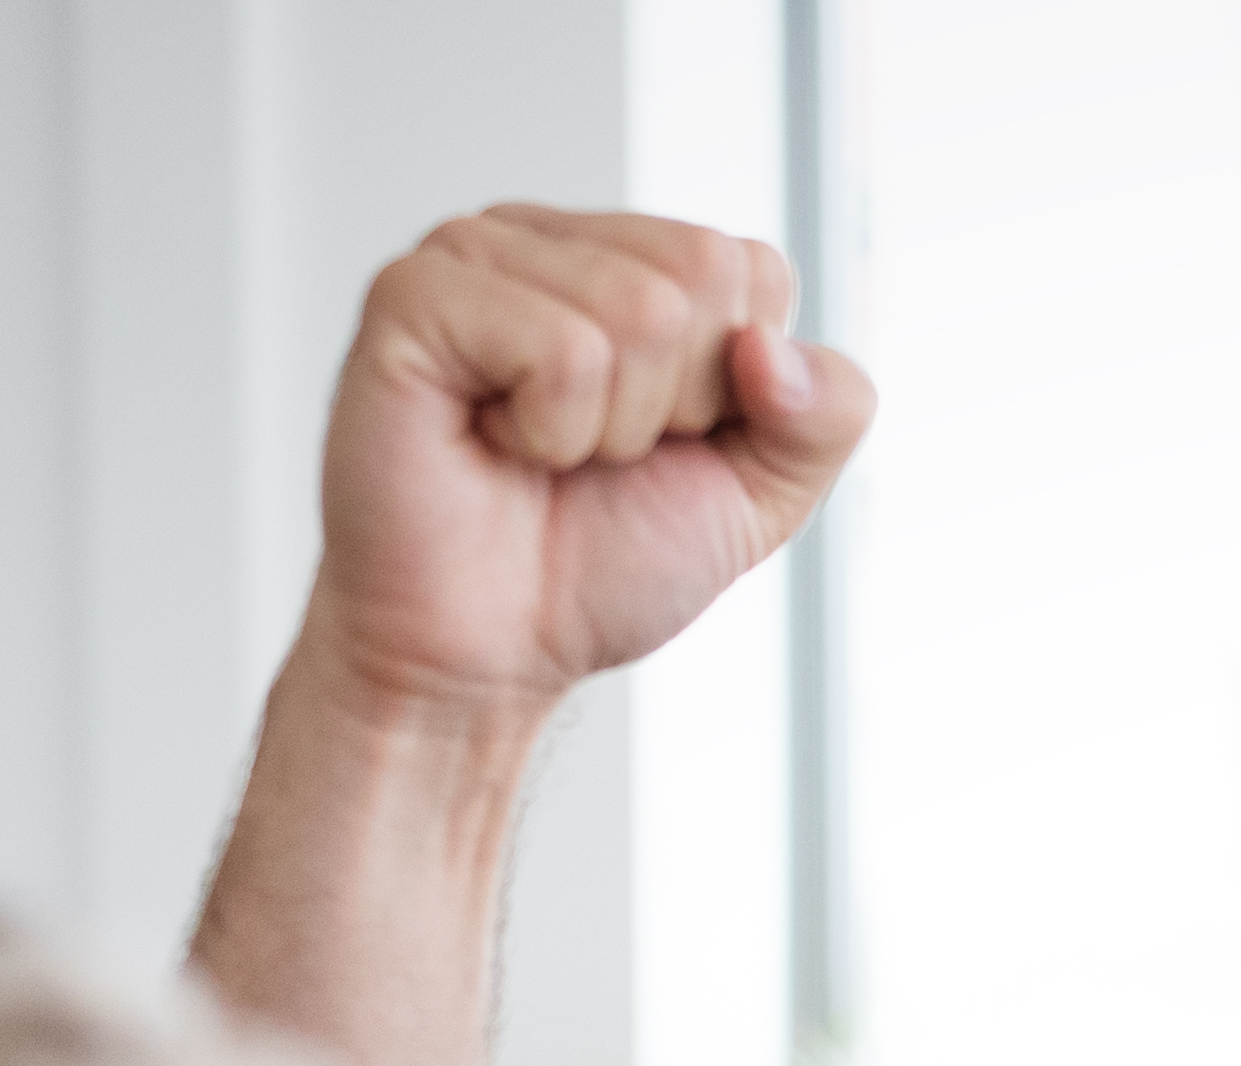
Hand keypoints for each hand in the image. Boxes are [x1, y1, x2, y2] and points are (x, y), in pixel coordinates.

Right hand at [293, 205, 877, 741]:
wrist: (490, 650)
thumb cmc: (598, 565)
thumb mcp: (763, 495)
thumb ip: (827, 414)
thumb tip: (771, 347)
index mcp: (626, 259)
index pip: (752, 267)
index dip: (733, 389)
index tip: (659, 442)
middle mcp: (548, 239)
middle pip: (703, 275)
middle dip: (675, 405)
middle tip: (593, 455)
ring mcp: (472, 253)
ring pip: (641, 310)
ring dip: (610, 428)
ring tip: (540, 453)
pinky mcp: (413, 296)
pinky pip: (561, 347)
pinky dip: (550, 429)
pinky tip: (494, 443)